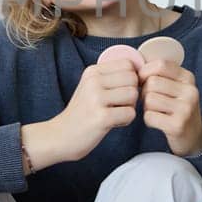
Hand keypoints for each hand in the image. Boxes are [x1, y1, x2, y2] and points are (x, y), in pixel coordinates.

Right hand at [22, 58, 139, 171]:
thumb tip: (142, 72)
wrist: (60, 136)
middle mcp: (93, 81)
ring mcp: (96, 98)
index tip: (120, 91)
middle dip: (131, 94)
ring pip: (133, 95)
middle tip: (118, 105)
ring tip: (114, 114)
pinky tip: (112, 123)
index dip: (131, 79)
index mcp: (92, 72)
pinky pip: (130, 113)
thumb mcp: (91, 87)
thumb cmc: (82, 113)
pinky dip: (125, 121)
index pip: (127, 64)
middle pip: (133, 79)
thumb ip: (111, 77)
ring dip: (129, 107)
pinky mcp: (102, 117)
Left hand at [138, 59, 201, 155]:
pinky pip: (149, 116)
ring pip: (149, 99)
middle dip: (145, 92)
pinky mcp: (177, 125)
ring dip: (147, 107)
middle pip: (152, 82)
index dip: (145, 72)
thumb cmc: (177, 108)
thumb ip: (160, 74)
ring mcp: (185, 109)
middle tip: (151, 101)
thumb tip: (134, 67)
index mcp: (188, 78)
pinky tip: (158, 122)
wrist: (193, 137)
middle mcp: (190, 92)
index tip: (143, 80)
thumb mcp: (176, 87)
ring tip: (156, 111)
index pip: (160, 65)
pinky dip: (149, 120)